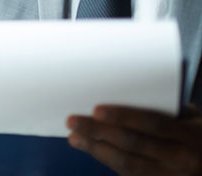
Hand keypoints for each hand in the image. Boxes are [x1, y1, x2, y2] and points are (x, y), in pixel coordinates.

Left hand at [67, 104, 201, 174]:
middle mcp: (181, 160)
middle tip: (73, 120)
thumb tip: (125, 93)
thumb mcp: (193, 119)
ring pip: (127, 164)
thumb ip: (165, 109)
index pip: (153, 124)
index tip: (96, 109)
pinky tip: (90, 148)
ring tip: (74, 136)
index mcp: (190, 137)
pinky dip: (106, 160)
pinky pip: (129, 174)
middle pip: (134, 145)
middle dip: (99, 132)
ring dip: (96, 149)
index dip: (124, 117)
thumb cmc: (198, 133)